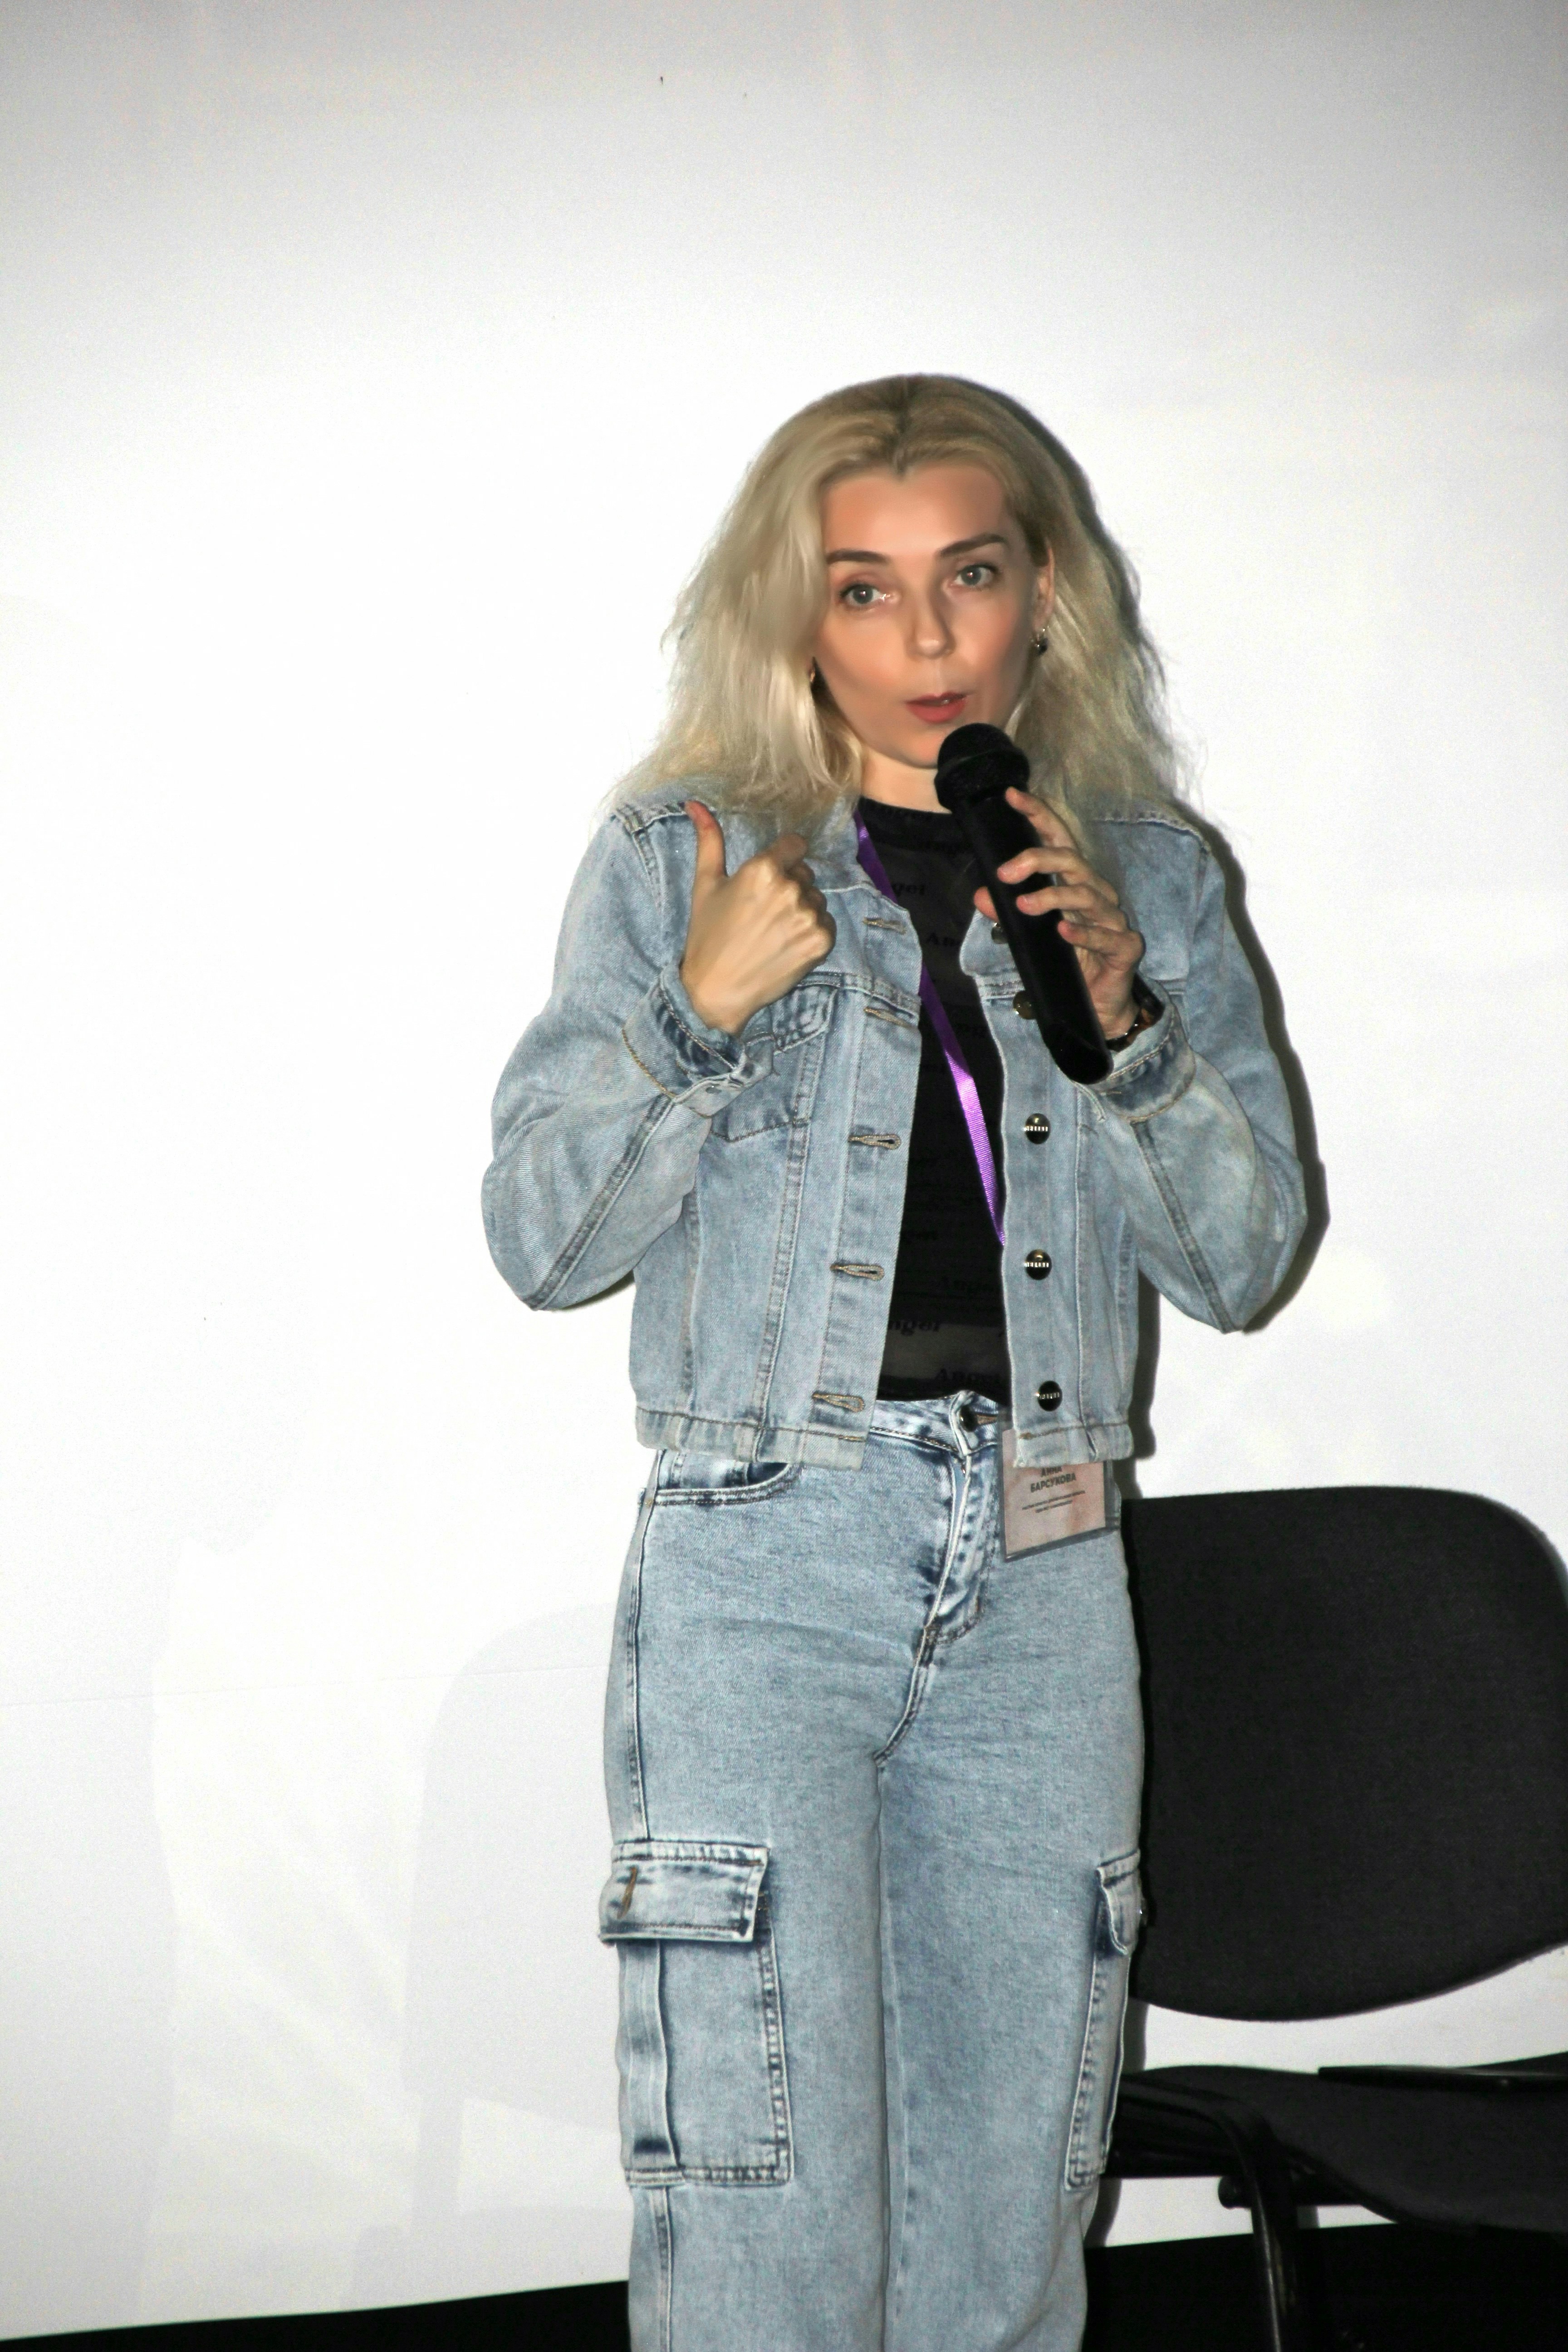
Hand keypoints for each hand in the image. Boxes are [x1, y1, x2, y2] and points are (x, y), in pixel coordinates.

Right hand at [679, 801, 835, 1035]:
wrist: (718, 990)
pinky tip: (786, 945)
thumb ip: (708, 841)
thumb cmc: (707, 936)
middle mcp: (790, 889)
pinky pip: (826, 923)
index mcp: (763, 869)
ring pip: (816, 899)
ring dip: (801, 910)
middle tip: (764, 913)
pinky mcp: (821, 941)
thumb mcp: (705, 885)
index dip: (783, 860)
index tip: (770, 878)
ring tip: (774, 932)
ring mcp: (808, 916)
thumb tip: (695, 803)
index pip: (795, 845)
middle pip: (805, 873)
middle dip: (790, 886)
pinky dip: (811, 933)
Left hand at [974, 787, 1144, 1034]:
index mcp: (1076, 882)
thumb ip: (1008, 916)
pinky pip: (1105, 936)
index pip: (1058, 840)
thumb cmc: (1069, 962)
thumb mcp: (1031, 937)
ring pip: (1087, 895)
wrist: (1099, 1006)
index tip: (1012, 795)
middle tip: (1005, 871)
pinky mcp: (1125, 947)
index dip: (1039, 815)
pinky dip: (1083, 933)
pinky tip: (1063, 931)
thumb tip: (981, 896)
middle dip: (1038, 859)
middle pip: (1072, 862)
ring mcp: (1114, 919)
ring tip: (1025, 905)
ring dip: (1053, 897)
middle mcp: (1097, 893)